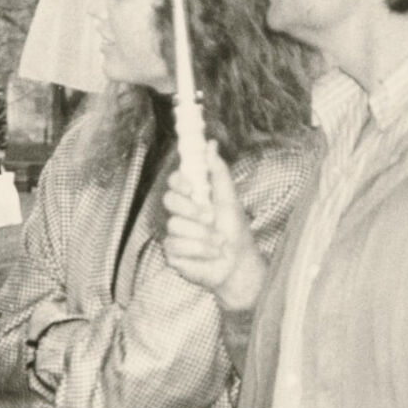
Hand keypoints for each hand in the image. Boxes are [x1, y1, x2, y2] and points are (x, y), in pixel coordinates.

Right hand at [163, 141, 266, 311]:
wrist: (238, 264)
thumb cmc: (235, 231)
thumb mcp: (229, 199)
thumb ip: (218, 172)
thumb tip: (211, 144)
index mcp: (192, 197)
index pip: (174, 181)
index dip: (179, 181)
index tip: (191, 187)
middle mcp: (180, 213)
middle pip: (169, 200)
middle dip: (192, 210)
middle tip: (210, 218)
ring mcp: (173, 233)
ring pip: (175, 225)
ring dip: (202, 235)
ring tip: (218, 242)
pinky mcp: (172, 253)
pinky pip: (175, 245)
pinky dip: (198, 250)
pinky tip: (209, 254)